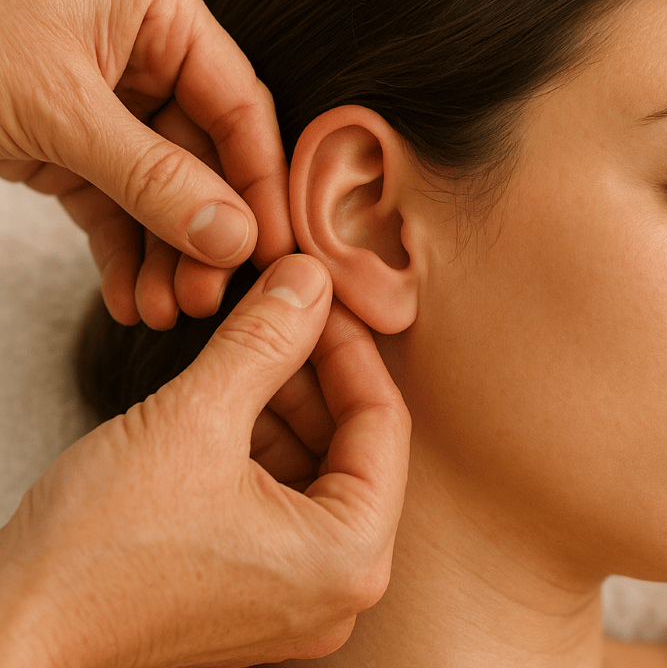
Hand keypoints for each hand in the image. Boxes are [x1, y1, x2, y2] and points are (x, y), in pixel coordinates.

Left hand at [0, 0, 293, 328]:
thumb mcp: (56, 106)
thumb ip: (151, 175)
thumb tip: (232, 235)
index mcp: (160, 13)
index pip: (239, 108)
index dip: (260, 184)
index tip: (271, 250)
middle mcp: (147, 55)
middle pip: (203, 160)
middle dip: (201, 236)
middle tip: (202, 296)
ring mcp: (113, 102)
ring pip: (163, 192)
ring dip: (163, 256)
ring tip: (160, 310)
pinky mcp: (75, 143)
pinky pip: (115, 204)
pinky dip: (122, 253)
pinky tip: (128, 297)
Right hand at [0, 254, 410, 667]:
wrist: (12, 637)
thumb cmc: (95, 551)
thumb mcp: (194, 419)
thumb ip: (266, 339)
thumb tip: (311, 278)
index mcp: (349, 556)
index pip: (385, 421)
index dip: (351, 345)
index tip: (319, 297)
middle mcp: (337, 587)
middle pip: (354, 444)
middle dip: (315, 371)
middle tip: (281, 312)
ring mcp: (297, 594)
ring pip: (316, 465)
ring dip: (285, 401)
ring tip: (247, 348)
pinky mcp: (255, 589)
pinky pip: (283, 497)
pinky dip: (262, 442)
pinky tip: (227, 400)